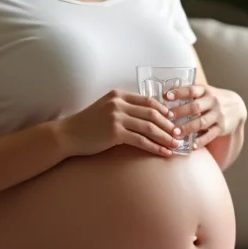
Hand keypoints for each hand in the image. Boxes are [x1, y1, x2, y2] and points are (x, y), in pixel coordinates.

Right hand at [60, 89, 181, 157]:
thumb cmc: (87, 124)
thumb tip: (146, 117)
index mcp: (118, 95)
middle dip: (169, 124)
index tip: (173, 119)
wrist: (68, 135)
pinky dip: (155, 147)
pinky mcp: (114, 133)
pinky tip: (163, 152)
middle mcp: (119, 103)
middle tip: (179, 133)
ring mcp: (116, 117)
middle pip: (152, 113)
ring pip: (149, 127)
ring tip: (175, 144)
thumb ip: (123, 108)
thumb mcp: (106, 109)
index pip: (148, 101)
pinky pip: (141, 140)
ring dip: (165, 137)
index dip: (163, 110)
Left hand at [164, 84, 245, 149]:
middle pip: (195, 107)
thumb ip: (189, 93)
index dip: (179, 92)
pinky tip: (191, 146)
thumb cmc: (213, 99)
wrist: (237, 108)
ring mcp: (218, 115)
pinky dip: (201, 141)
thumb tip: (164, 93)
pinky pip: (210, 135)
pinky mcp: (222, 127)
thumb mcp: (205, 92)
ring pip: (201, 122)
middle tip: (167, 117)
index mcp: (206, 91)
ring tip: (175, 134)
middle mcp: (213, 101)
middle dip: (180, 112)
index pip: (191, 90)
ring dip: (187, 128)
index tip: (166, 96)